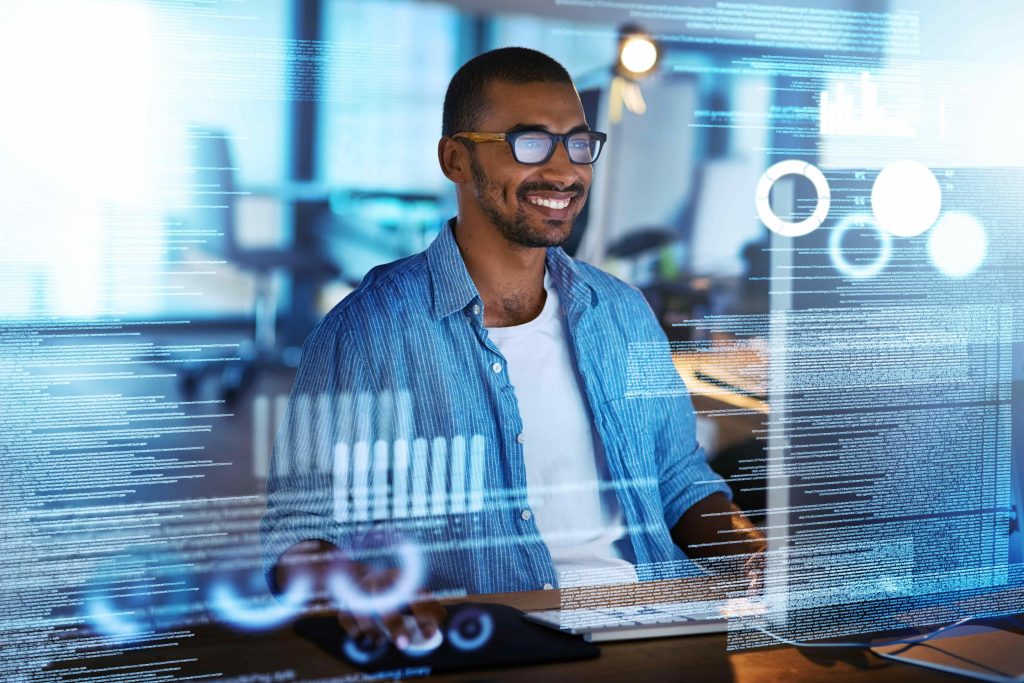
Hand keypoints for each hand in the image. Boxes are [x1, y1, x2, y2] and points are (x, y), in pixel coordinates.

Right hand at [276, 540, 445, 650]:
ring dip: (374, 632)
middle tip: (403, 644)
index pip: (416, 595)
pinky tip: (364, 633)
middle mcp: (381, 580)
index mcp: (403, 578)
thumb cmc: (394, 591)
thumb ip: (428, 610)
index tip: (428, 634)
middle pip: (387, 602)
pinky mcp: (344, 601)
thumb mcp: (413, 593)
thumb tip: (433, 633)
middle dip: (396, 626)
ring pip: (365, 614)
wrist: (359, 576)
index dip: (424, 615)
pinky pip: (348, 619)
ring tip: (379, 640)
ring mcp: (360, 589)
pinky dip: (357, 631)